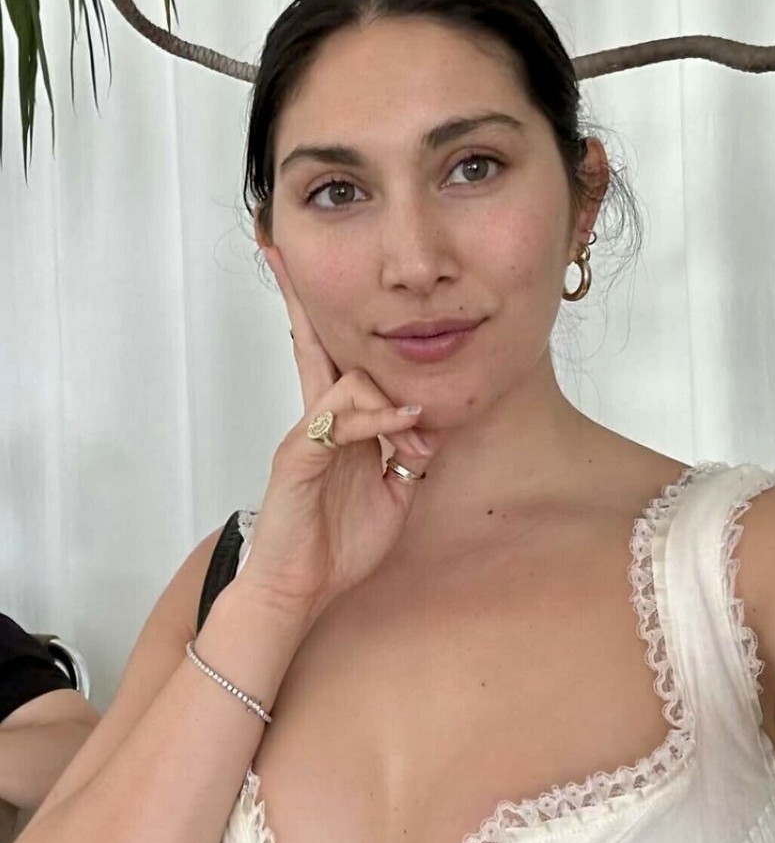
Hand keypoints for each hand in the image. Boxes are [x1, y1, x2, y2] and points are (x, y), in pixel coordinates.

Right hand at [238, 246, 439, 626]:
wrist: (301, 590)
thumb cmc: (339, 543)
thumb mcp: (393, 490)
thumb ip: (407, 452)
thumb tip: (425, 423)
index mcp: (339, 425)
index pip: (333, 359)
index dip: (324, 318)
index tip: (307, 274)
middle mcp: (318, 420)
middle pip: (314, 346)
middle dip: (303, 300)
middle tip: (280, 253)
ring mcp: (306, 436)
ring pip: (345, 380)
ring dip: (389, 400)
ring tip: (416, 440)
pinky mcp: (298, 458)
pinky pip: (337, 422)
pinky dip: (374, 419)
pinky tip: (400, 428)